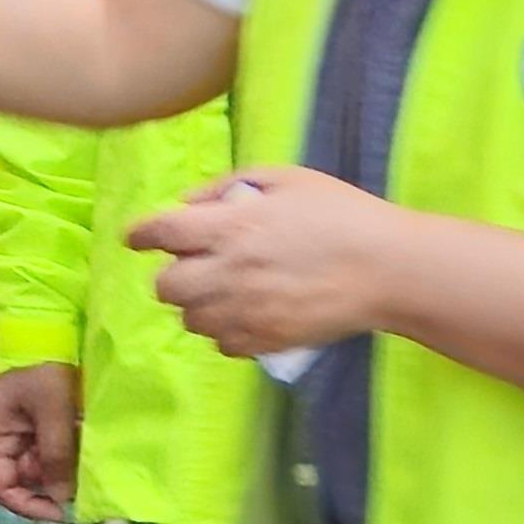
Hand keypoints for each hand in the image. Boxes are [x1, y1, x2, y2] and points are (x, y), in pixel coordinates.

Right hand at [0, 365, 82, 518]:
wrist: (52, 326)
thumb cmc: (46, 362)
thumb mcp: (54, 407)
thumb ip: (56, 453)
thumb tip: (62, 498)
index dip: (26, 505)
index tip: (59, 513)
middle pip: (19, 477)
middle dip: (50, 486)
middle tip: (83, 493)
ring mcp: (13, 429)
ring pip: (36, 466)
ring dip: (60, 472)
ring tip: (87, 472)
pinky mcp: (31, 423)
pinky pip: (45, 451)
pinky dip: (63, 457)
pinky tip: (83, 455)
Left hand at [130, 166, 401, 357]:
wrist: (386, 268)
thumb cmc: (339, 213)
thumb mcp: (285, 179)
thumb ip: (228, 187)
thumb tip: (187, 204)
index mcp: (231, 227)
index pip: (160, 232)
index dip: (141, 233)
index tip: (137, 237)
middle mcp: (229, 272)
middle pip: (165, 286)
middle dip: (172, 273)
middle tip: (193, 265)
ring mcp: (246, 312)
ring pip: (190, 319)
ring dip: (197, 304)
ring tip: (223, 290)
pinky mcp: (266, 340)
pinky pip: (221, 344)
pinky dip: (224, 331)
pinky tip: (245, 313)